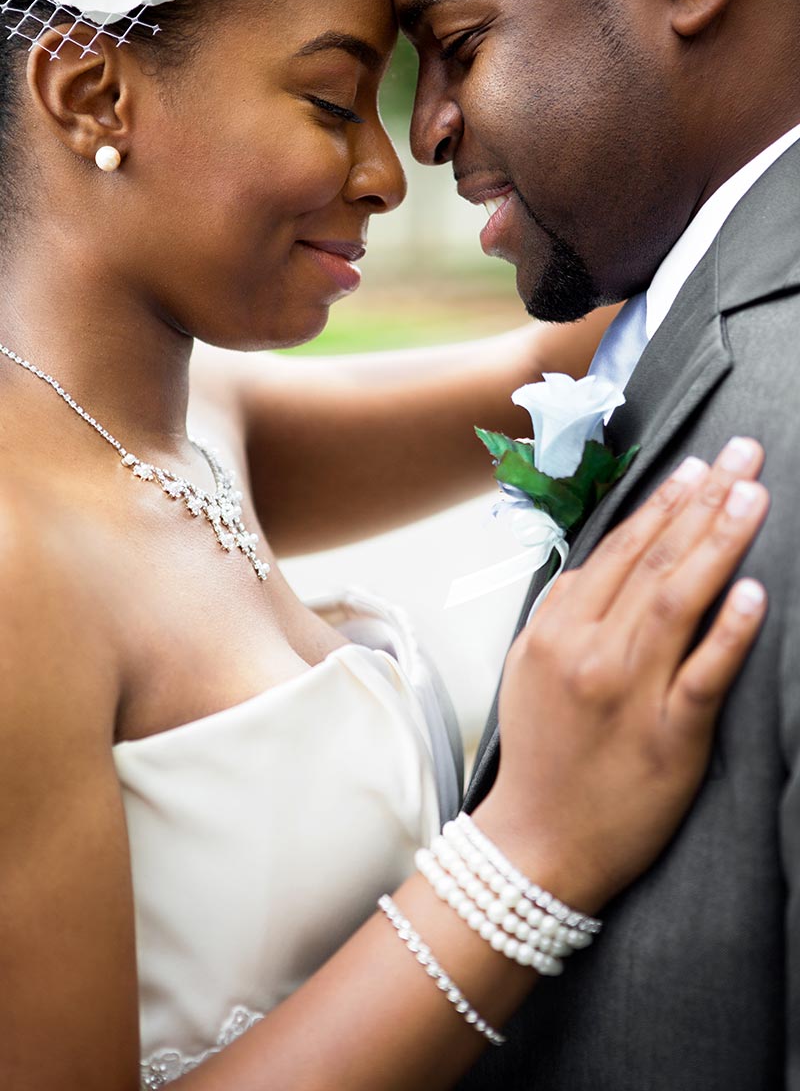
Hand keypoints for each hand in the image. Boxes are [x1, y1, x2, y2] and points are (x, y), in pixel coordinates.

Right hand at [477, 437, 768, 912]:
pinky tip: (753, 592)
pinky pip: (703, 675)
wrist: (537, 843)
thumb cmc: (541, 754)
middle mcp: (589, 650)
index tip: (698, 466)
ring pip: (678, 600)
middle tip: (742, 453)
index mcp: (555, 630)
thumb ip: (564, 611)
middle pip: (653, 560)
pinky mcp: (669, 737)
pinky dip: (728, 630)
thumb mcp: (528, 669)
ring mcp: (629, 692)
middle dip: (702, 500)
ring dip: (719, 541)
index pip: (618, 549)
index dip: (663, 503)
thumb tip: (607, 559)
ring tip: (754, 495)